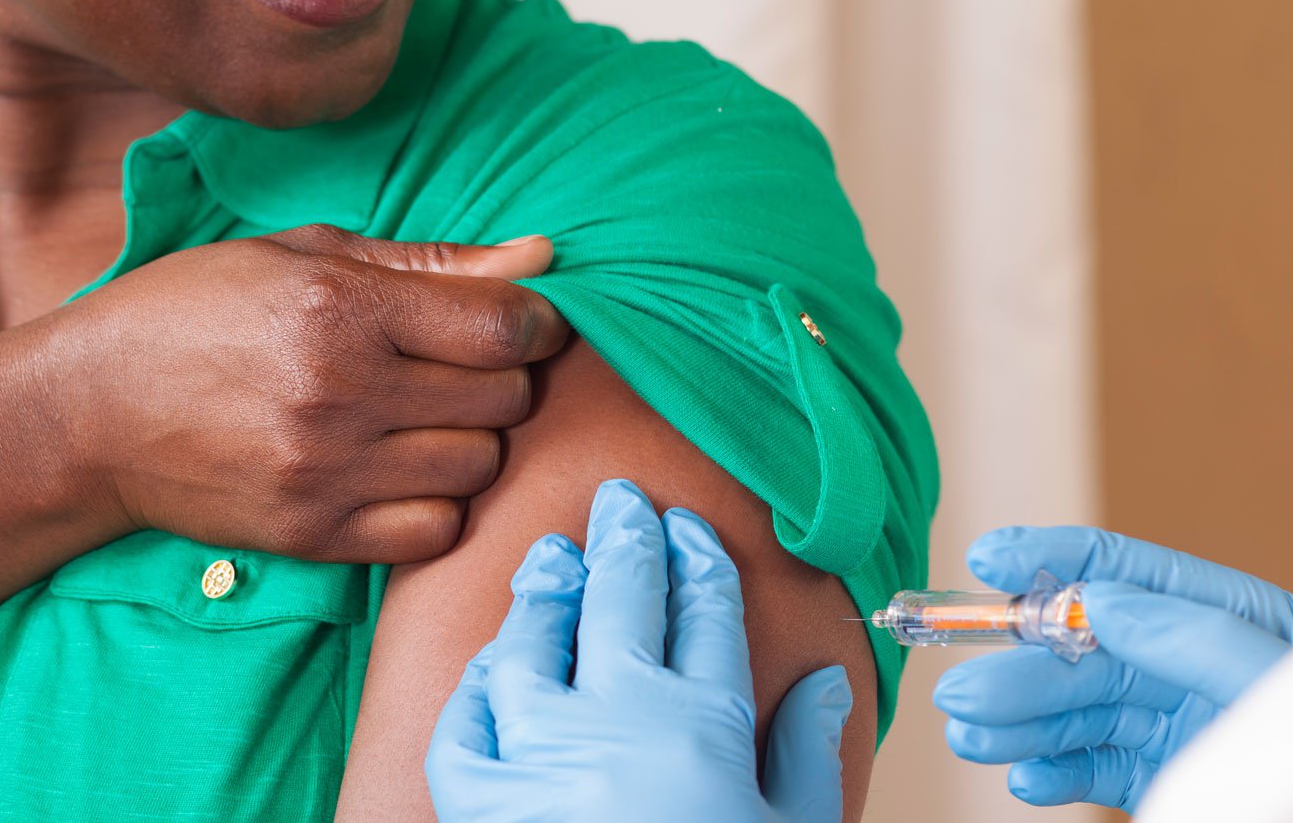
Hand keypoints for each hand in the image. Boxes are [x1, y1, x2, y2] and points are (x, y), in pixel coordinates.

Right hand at [42, 224, 568, 561]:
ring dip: (472, 440)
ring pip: (479, 466)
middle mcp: (339, 392)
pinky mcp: (309, 534)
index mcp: (339, 306)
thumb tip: (544, 256)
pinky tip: (401, 469)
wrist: (82, 413)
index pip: (503, 326)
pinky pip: (435, 532)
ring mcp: (324, 471)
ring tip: (426, 416)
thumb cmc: (195, 311)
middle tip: (463, 365)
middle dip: (503, 376)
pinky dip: (437, 502)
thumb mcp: (303, 254)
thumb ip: (431, 261)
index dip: (537, 322)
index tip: (526, 320)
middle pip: (503, 398)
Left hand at [426, 479, 851, 822]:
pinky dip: (476, 689)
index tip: (688, 526)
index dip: (697, 559)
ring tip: (552, 559)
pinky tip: (493, 666)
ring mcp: (540, 758)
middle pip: (622, 601)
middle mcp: (619, 720)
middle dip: (625, 539)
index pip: (705, 611)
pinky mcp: (479, 807)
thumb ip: (808, 757)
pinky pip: (465, 727)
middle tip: (619, 501)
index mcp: (705, 724)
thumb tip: (827, 682)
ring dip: (545, 594)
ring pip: (534, 645)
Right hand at [934, 526, 1292, 810]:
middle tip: (963, 688)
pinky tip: (1024, 775)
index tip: (989, 557)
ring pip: (1084, 713)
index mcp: (1234, 618)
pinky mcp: (1175, 775)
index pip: (1131, 571)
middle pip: (1091, 652)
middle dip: (1022, 665)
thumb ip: (1199, 639)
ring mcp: (1186, 725)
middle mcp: (1201, 667)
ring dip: (1022, 722)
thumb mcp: (1285, 678)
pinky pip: (1103, 768)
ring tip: (970, 735)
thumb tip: (1105, 601)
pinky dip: (1058, 773)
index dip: (1055, 557)